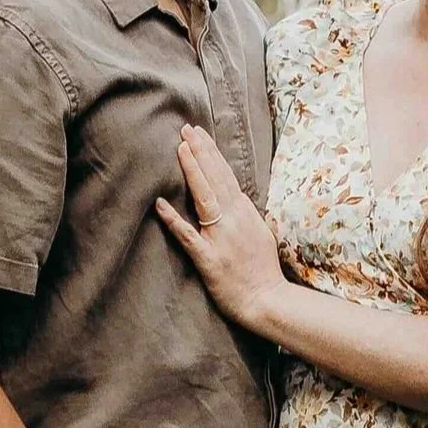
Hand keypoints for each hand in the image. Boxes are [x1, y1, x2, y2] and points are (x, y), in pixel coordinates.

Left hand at [156, 125, 287, 336]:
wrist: (267, 299)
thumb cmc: (263, 269)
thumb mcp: (260, 232)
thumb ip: (244, 213)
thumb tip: (233, 195)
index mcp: (245, 212)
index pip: (226, 175)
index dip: (211, 152)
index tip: (199, 133)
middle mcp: (234, 219)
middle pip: (215, 178)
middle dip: (200, 151)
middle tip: (185, 129)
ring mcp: (221, 238)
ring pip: (205, 197)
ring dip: (192, 171)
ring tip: (180, 148)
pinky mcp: (209, 258)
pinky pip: (188, 236)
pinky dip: (174, 219)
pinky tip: (160, 204)